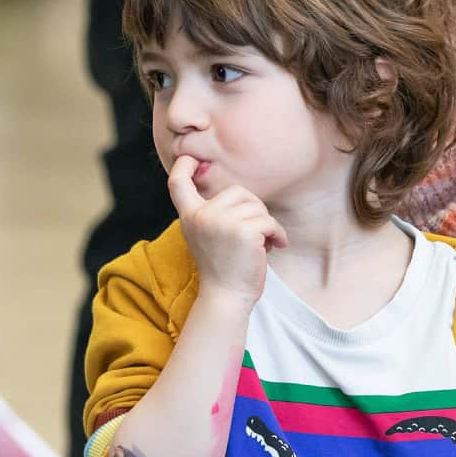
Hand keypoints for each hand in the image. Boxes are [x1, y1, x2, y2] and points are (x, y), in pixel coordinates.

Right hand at [168, 157, 285, 307]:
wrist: (226, 298)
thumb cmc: (223, 268)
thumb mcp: (206, 235)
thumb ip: (211, 213)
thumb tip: (235, 192)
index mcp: (190, 217)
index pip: (178, 184)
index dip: (183, 166)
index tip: (191, 158)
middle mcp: (202, 216)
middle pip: (238, 191)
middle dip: (253, 209)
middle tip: (253, 234)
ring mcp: (221, 222)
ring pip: (257, 206)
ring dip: (267, 225)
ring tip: (261, 244)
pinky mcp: (243, 231)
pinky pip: (270, 221)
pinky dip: (277, 234)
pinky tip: (273, 247)